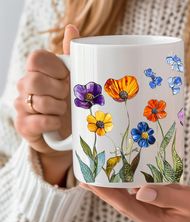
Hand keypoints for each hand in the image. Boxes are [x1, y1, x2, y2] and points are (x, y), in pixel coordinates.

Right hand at [14, 25, 79, 185]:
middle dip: (58, 91)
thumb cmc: (69, 101)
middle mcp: (24, 85)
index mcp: (37, 71)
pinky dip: (53, 122)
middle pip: (35, 81)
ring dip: (58, 108)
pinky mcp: (23, 125)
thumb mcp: (72, 78)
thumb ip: (71, 54)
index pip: (37, 58)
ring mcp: (21, 105)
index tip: (66, 77)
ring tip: (63, 110)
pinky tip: (58, 121)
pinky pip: (38, 122)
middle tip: (66, 97)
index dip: (55, 68)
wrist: (63, 129)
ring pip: (38, 102)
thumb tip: (71, 28)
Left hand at [79, 183, 189, 221]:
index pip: (125, 205)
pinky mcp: (150, 201)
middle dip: (101, 191)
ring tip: (94, 176)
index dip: (107, 193)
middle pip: (119, 202)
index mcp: (153, 220)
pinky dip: (121, 184)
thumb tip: (140, 191)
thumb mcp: (187, 201)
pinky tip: (115, 176)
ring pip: (123, 198)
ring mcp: (148, 208)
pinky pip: (132, 192)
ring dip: (108, 187)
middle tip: (84, 178)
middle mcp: (146, 215)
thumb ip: (165, 196)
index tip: (92, 183)